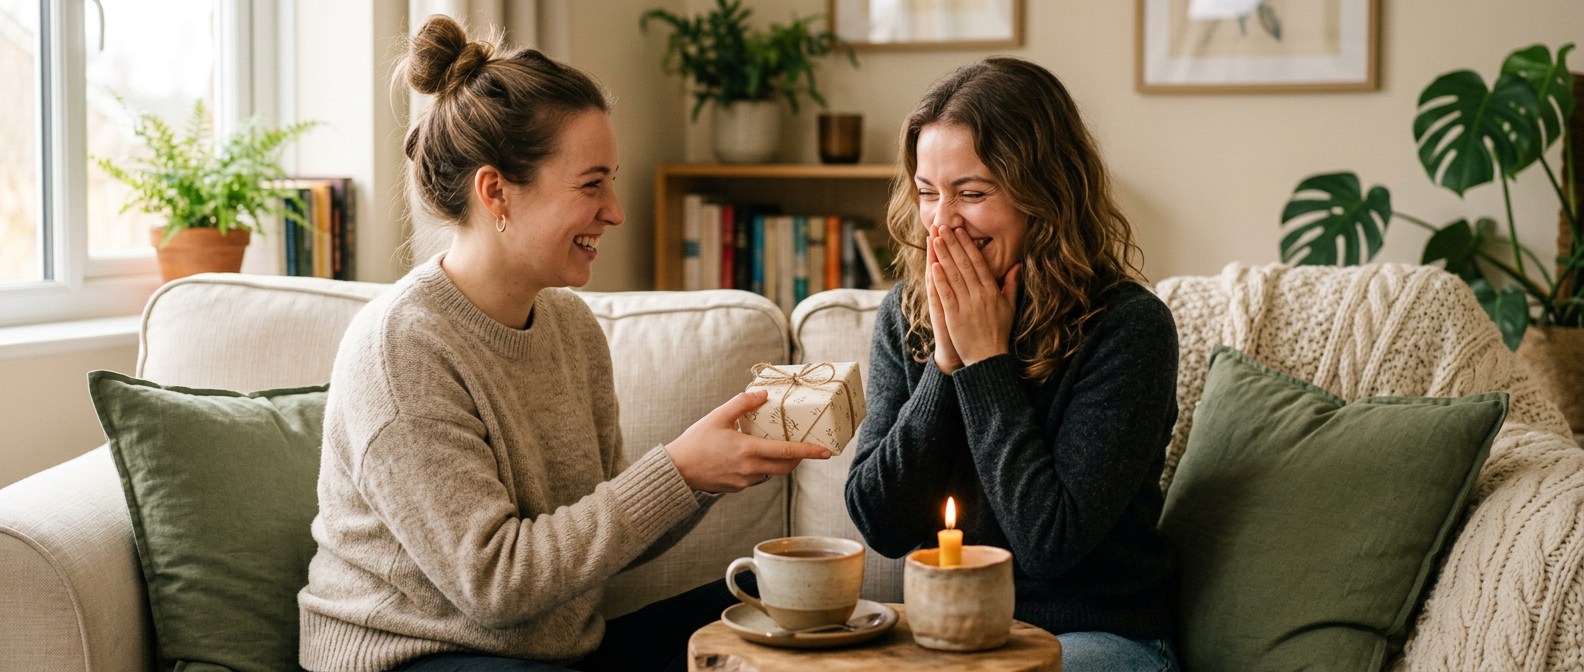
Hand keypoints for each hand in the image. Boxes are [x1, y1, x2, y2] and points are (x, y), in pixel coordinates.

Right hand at [665, 389, 831, 492]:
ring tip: (775, 446)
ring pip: (771, 472)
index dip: (809, 452)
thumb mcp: (718, 416)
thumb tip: (763, 394)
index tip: (826, 452)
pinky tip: (751, 456)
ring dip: (779, 462)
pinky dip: (761, 467)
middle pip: (786, 467)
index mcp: (748, 450)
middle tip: (807, 448)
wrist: (677, 470)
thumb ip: (742, 403)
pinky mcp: (737, 488)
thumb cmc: (696, 441)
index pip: (787, 451)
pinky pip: (757, 477)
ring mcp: (744, 481)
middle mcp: (750, 469)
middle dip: (799, 458)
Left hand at [929, 224, 1019, 367]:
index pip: (979, 262)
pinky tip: (933, 265)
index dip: (968, 245)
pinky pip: (946, 294)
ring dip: (944, 255)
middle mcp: (980, 295)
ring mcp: (967, 305)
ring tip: (935, 239)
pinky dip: (940, 279)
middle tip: (943, 226)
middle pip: (964, 264)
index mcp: (992, 291)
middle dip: (953, 244)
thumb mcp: (1010, 307)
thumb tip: (1016, 265)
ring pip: (953, 275)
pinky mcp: (954, 316)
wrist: (988, 358)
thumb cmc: (998, 333)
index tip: (960, 230)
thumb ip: (1011, 285)